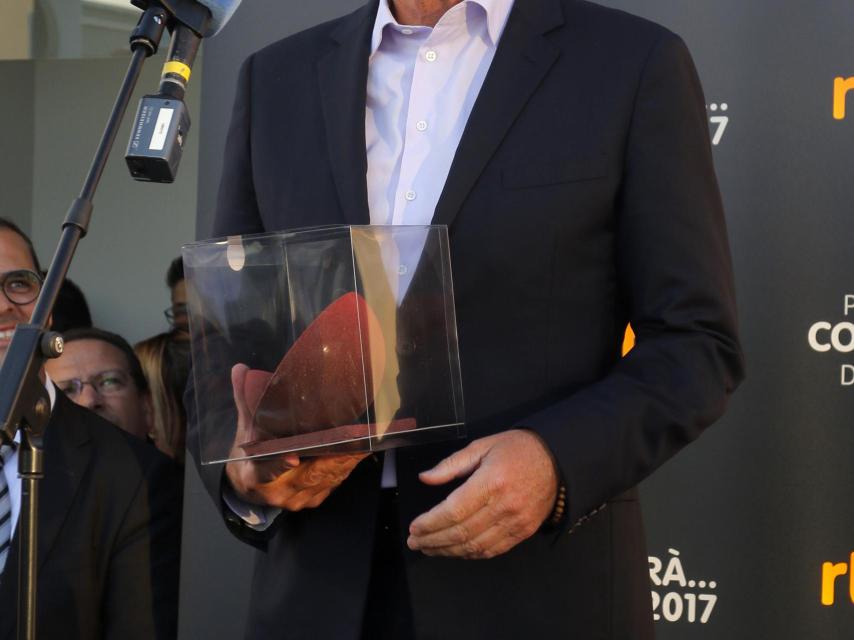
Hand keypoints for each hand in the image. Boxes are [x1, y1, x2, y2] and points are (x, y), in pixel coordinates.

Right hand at [225, 364, 366, 510]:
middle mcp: (278, 492)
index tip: (292, 456)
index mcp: (254, 476)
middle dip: (332, 457)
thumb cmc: (249, 456)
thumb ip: (245, 401)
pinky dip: (346, 466)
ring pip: (326, 479)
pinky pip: (333, 482)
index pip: (265, 471)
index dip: (279, 465)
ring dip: (345, 461)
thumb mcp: (244, 430)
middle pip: (308, 475)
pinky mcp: (314, 498)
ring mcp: (297, 499)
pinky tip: (358, 450)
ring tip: (362, 440)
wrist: (249, 488)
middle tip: (352, 438)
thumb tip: (240, 369)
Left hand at [407, 430, 558, 558]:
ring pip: (475, 546)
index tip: (414, 528)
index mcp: (491, 481)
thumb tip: (425, 478)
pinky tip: (455, 550)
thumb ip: (452, 464)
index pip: (454, 511)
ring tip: (429, 548)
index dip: (430, 523)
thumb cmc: (517, 449)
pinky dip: (470, 554)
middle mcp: (504, 506)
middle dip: (433, 540)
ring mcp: (516, 522)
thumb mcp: (482, 446)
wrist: (557, 460)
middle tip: (414, 542)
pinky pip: (492, 550)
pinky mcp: (523, 532)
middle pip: (461, 532)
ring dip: (448, 551)